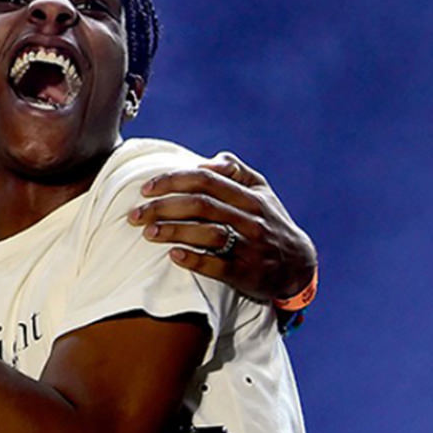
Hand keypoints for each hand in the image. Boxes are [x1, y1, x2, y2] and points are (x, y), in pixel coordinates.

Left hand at [127, 151, 316, 302]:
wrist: (298, 265)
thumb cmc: (270, 222)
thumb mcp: (261, 191)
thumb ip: (235, 170)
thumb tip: (203, 160)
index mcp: (250, 195)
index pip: (205, 179)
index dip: (173, 181)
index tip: (145, 188)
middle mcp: (250, 218)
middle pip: (200, 205)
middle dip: (162, 207)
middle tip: (134, 214)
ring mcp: (249, 245)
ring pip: (207, 233)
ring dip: (173, 231)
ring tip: (147, 233)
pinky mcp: (246, 272)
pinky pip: (217, 266)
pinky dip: (193, 260)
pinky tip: (173, 256)